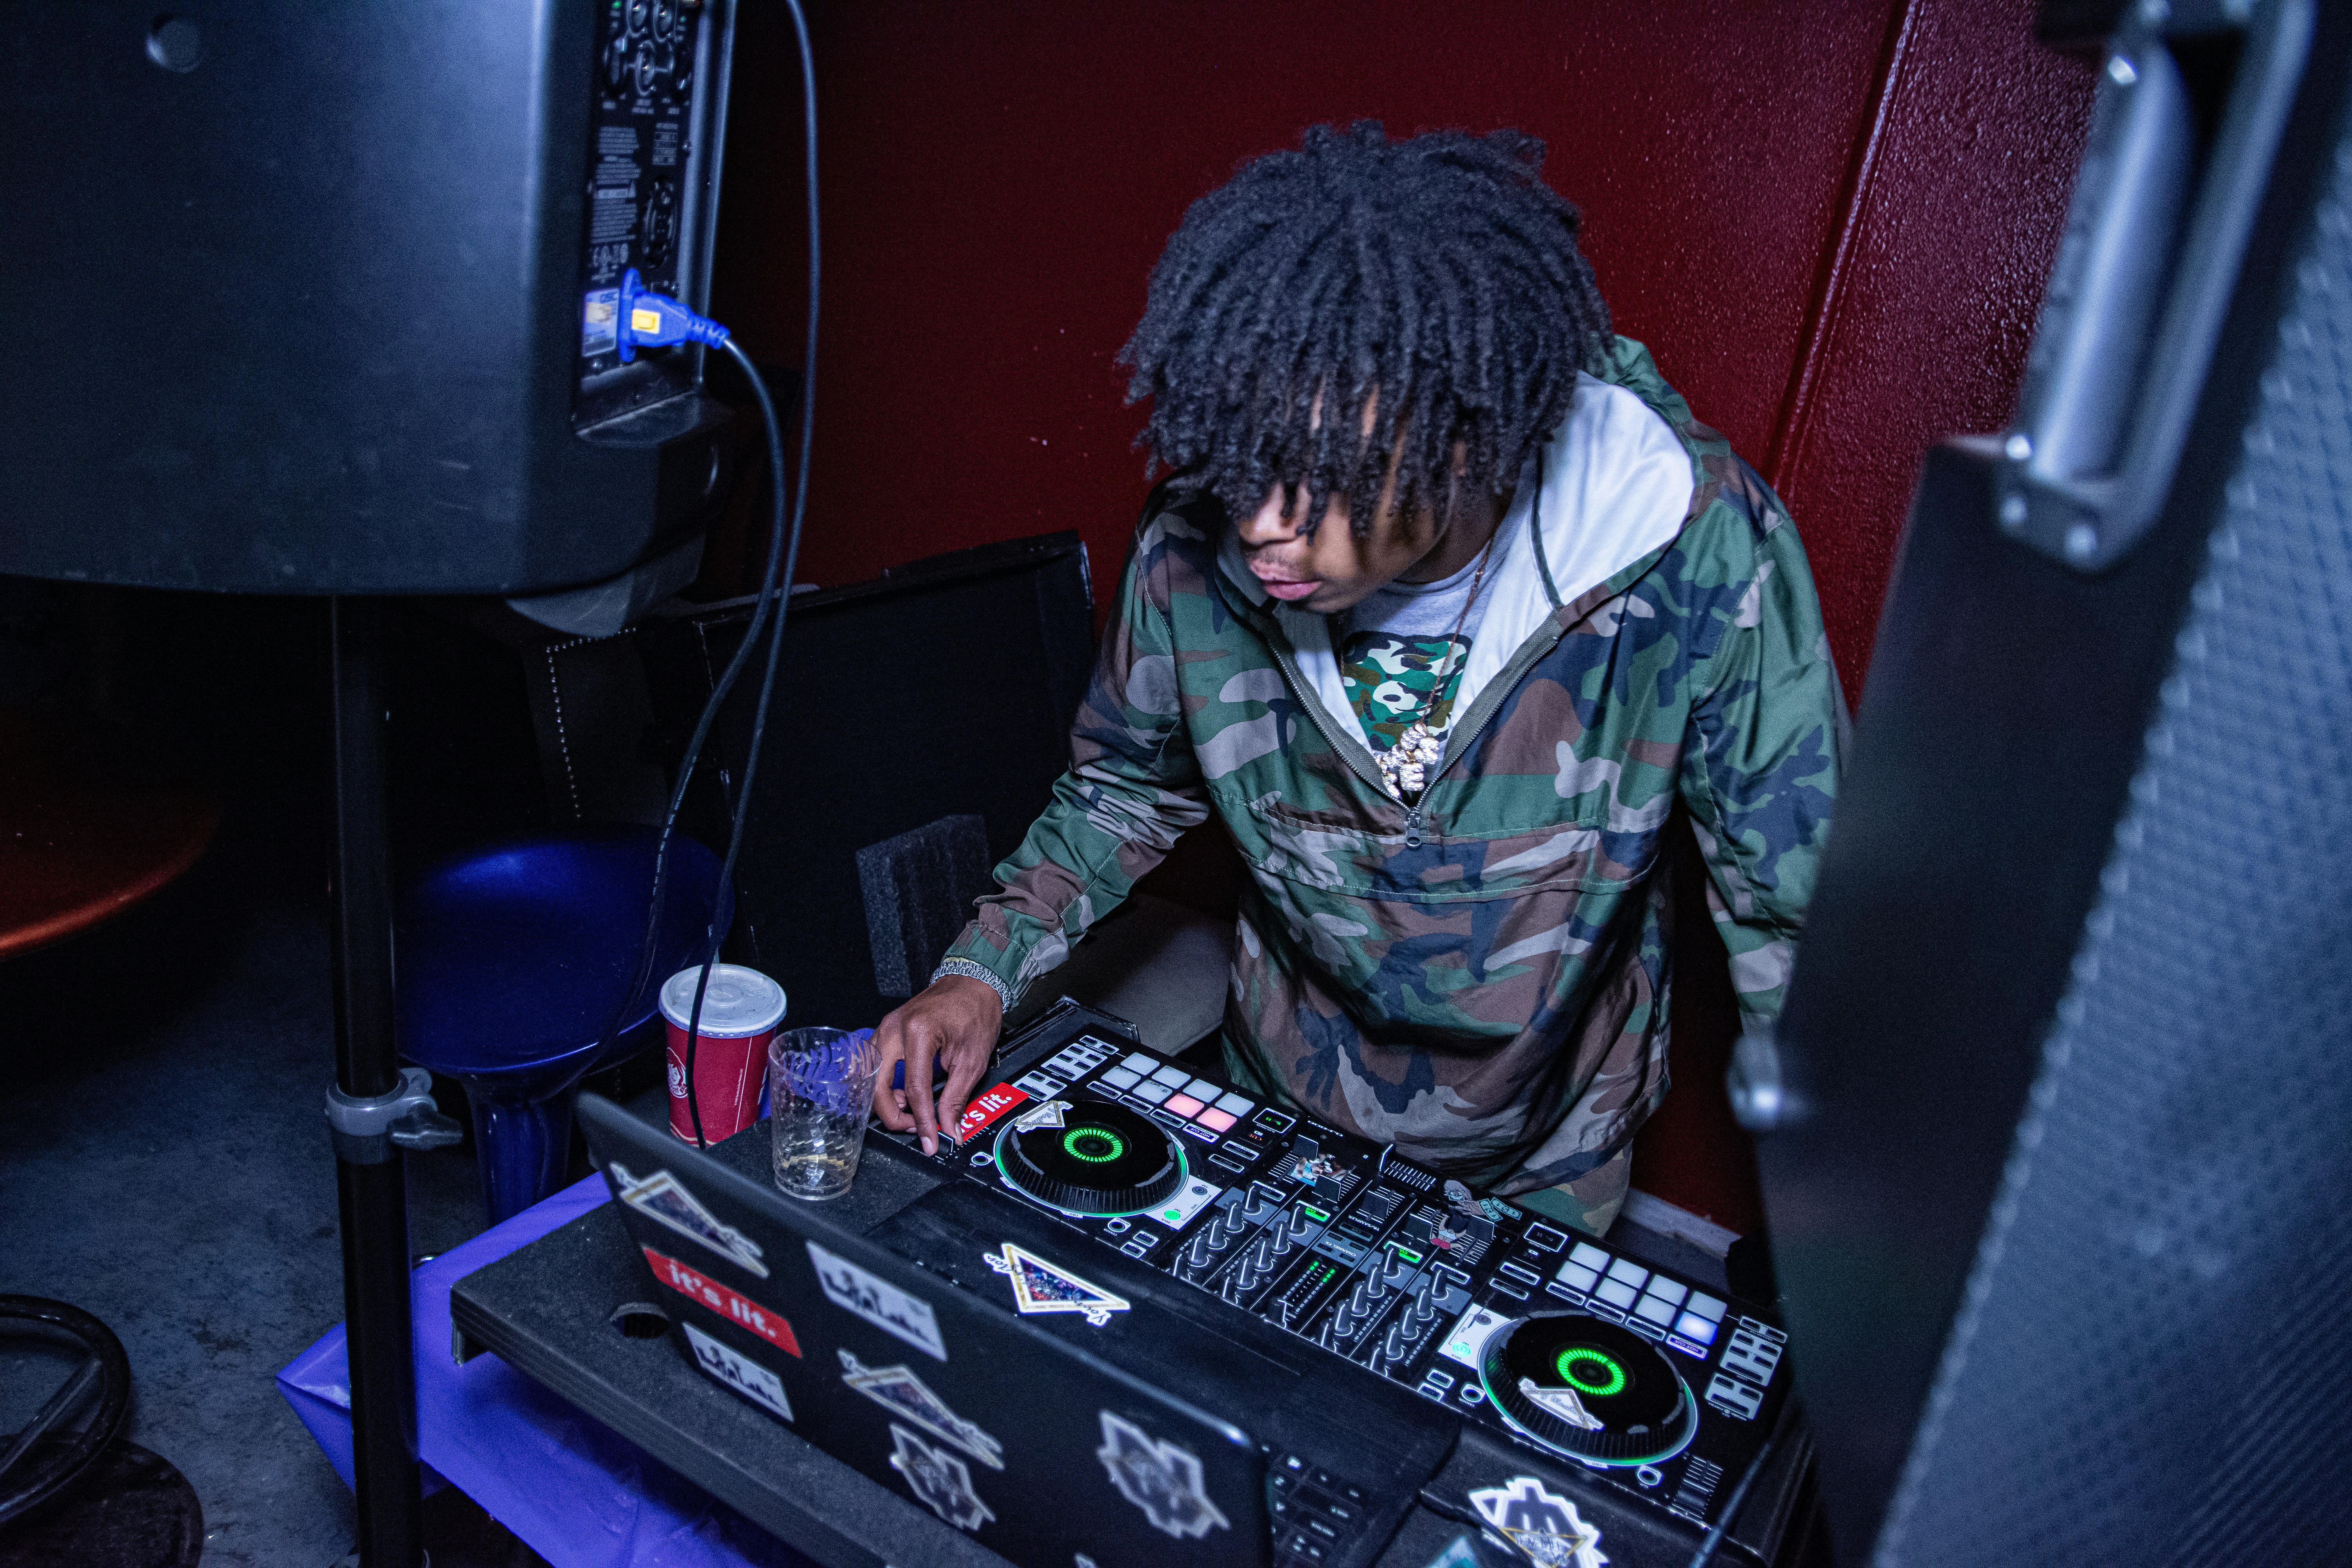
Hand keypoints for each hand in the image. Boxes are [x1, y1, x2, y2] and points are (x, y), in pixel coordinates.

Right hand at [873, 974, 1003, 1154]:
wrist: (972, 983)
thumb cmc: (975, 1011)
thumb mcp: (972, 1059)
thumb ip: (956, 1097)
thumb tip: (949, 1128)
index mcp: (918, 1032)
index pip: (914, 1089)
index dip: (923, 1121)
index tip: (931, 1141)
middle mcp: (894, 1029)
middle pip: (877, 1087)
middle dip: (894, 1116)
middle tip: (917, 1128)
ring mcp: (886, 1029)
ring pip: (871, 1079)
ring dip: (888, 1102)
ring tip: (915, 1112)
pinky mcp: (886, 1032)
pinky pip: (876, 1067)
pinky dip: (887, 1087)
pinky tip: (907, 1095)